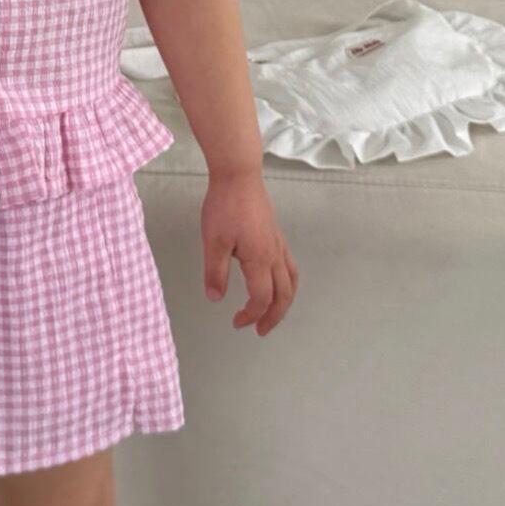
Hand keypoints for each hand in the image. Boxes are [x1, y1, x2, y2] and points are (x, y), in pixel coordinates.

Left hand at [201, 171, 297, 335]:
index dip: (251, 315)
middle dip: (274, 317)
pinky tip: (275, 282)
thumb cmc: (224, 206)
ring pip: (291, 281)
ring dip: (284, 302)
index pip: (261, 298)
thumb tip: (216, 298)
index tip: (237, 322)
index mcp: (259, 259)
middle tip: (260, 330)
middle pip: (283, 295)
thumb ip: (215, 272)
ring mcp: (278, 244)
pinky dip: (287, 283)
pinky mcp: (276, 234)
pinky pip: (290, 266)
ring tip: (273, 313)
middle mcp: (274, 254)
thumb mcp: (213, 241)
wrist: (238, 175)